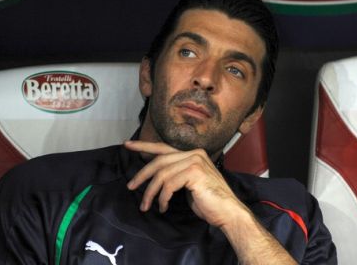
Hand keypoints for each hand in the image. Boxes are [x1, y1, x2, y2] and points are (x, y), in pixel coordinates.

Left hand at [124, 140, 245, 227]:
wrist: (228, 212)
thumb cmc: (209, 201)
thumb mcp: (188, 184)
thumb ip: (176, 175)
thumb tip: (155, 175)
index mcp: (193, 154)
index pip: (163, 148)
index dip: (144, 146)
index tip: (127, 145)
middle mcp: (194, 153)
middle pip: (159, 161)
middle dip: (142, 174)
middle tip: (130, 187)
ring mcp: (195, 161)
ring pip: (162, 174)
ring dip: (151, 192)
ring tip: (146, 205)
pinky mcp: (194, 172)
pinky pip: (169, 185)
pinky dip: (162, 198)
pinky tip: (163, 207)